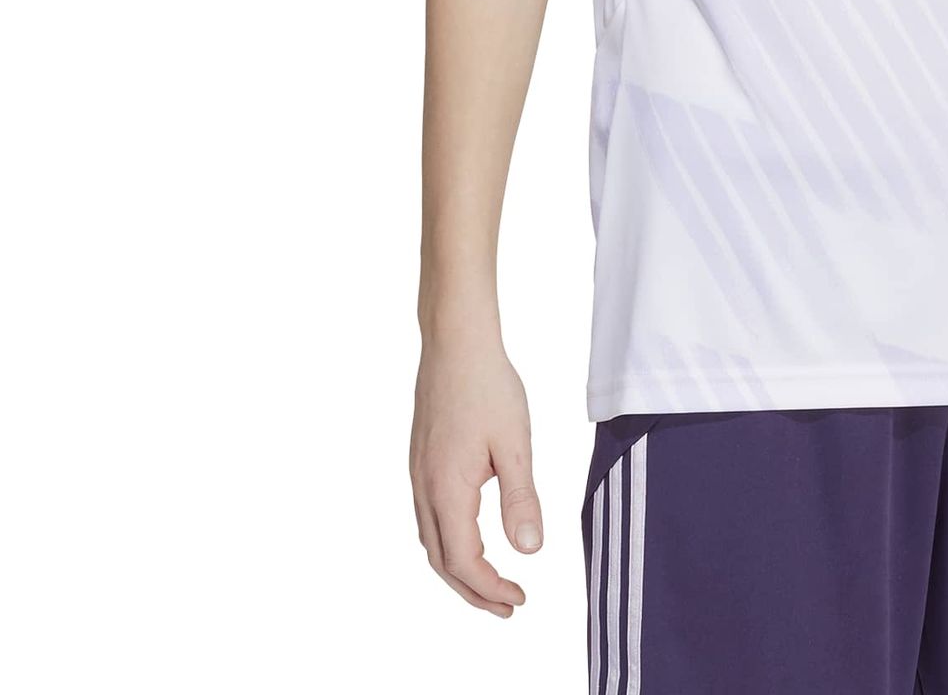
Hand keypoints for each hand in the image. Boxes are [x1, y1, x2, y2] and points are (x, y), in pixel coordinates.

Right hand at [410, 336, 543, 613]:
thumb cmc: (488, 386)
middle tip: (508, 606)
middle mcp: (424, 488)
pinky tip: (470, 535)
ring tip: (490, 581)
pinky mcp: (421, 461)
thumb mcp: (514, 443)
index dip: (490, 588)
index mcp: (447, 489)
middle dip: (473, 591)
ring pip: (431, 540)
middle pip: (442, 561)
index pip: (464, 560)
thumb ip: (520, 498)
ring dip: (459, 569)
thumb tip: (529, 550)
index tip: (520, 598)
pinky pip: (428, 517)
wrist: (455, 342)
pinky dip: (449, 542)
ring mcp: (418, 474)